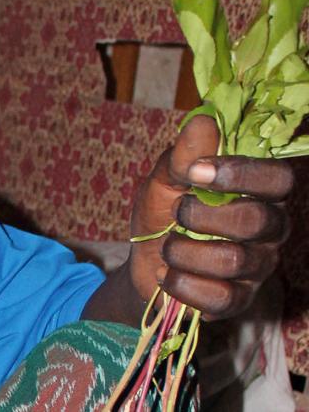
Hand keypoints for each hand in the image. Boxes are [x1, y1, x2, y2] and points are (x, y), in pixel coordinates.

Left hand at [127, 114, 291, 319]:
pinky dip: (181, 283)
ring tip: (167, 245)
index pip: (278, 179)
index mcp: (258, 193)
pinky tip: (166, 273)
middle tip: (177, 211)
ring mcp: (257, 268)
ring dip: (184, 251)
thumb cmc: (164, 213)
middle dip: (204, 215)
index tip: (196, 172)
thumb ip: (183, 156)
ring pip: (234, 260)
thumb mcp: (164, 179)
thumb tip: (203, 121)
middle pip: (258, 221)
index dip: (242, 173)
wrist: (143, 261)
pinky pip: (220, 297)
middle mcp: (269, 230)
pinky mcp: (238, 301)